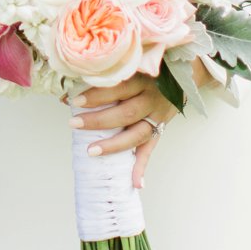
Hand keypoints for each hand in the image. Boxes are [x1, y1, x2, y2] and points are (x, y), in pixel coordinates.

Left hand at [71, 73, 186, 187]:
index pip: (117, 88)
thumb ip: (109, 75)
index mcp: (141, 79)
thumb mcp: (132, 66)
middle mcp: (150, 98)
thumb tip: (69, 89)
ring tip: (91, 151)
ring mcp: (157, 116)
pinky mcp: (161, 128)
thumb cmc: (147, 70)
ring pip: (137, 134)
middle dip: (98, 120)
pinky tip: (135, 183)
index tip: (74, 100)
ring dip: (113, 145)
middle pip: (125, 113)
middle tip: (73, 123)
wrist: (182, 75)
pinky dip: (142, 167)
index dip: (96, 95)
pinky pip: (150, 149)